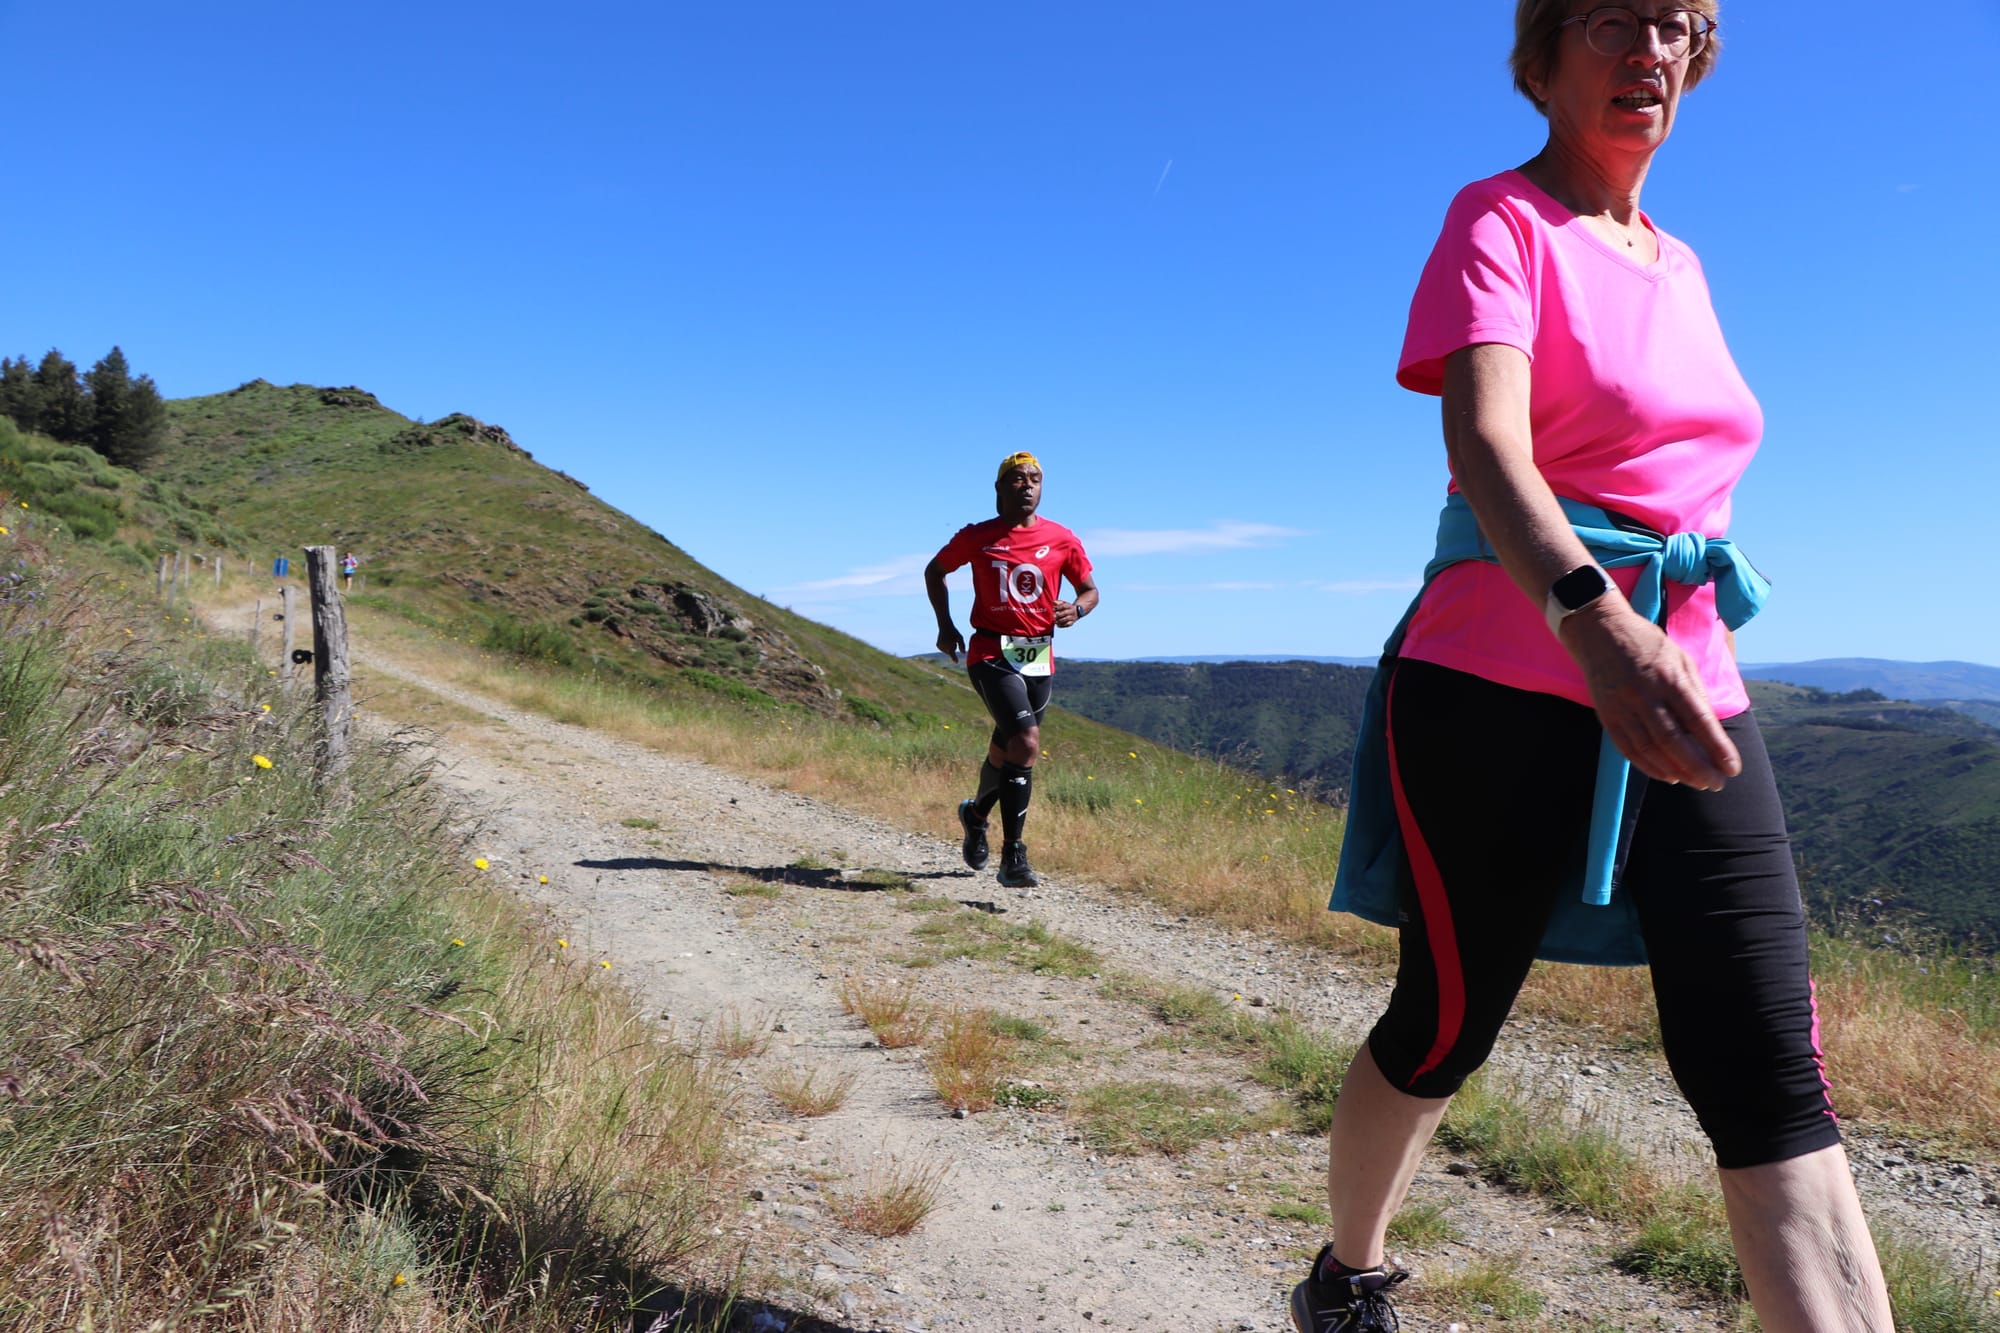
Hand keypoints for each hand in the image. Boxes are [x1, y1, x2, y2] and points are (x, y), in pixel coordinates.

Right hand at [936, 626, 965, 662]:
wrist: (945, 626)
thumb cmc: (954, 632)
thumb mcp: (960, 637)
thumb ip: (962, 645)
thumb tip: (963, 653)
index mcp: (949, 645)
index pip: (952, 653)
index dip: (955, 658)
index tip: (956, 662)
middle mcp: (943, 646)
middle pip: (950, 652)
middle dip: (953, 648)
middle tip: (953, 640)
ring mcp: (940, 646)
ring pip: (947, 651)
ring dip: (949, 648)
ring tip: (949, 640)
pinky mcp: (937, 646)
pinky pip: (944, 649)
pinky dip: (946, 647)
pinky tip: (946, 641)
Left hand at [1052, 599, 1078, 627]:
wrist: (1076, 612)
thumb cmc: (1067, 608)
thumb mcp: (1064, 603)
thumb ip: (1058, 602)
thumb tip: (1053, 602)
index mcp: (1070, 606)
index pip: (1064, 606)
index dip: (1058, 607)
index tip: (1053, 609)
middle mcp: (1072, 611)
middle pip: (1065, 613)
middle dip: (1058, 615)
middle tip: (1053, 616)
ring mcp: (1073, 617)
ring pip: (1067, 619)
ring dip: (1060, 620)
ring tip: (1055, 621)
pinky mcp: (1072, 623)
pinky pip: (1067, 624)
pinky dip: (1062, 625)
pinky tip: (1057, 624)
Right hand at [1560, 598, 1740, 789]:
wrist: (1599, 631)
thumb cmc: (1647, 644)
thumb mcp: (1680, 658)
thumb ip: (1695, 693)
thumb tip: (1709, 731)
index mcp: (1670, 677)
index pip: (1698, 720)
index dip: (1717, 748)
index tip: (1732, 768)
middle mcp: (1645, 694)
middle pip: (1674, 741)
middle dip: (1698, 767)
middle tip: (1716, 784)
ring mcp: (1622, 706)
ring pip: (1650, 749)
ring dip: (1675, 771)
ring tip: (1695, 782)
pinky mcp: (1606, 715)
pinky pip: (1628, 749)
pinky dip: (1648, 766)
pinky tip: (1667, 775)